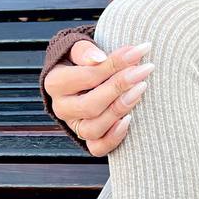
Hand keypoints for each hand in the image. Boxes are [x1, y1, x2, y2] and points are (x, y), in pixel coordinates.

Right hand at [43, 38, 153, 156]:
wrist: (84, 78)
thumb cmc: (84, 62)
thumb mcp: (79, 49)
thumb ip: (85, 51)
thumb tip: (98, 58)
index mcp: (55, 83)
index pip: (86, 76)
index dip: (114, 64)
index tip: (137, 52)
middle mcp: (61, 108)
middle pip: (90, 105)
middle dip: (120, 87)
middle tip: (143, 71)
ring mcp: (74, 126)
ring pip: (94, 128)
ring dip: (120, 109)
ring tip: (140, 90)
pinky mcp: (87, 140)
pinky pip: (98, 148)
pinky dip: (114, 138)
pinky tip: (129, 120)